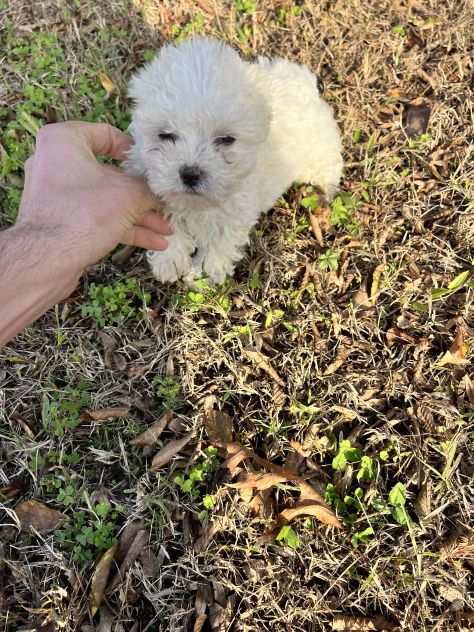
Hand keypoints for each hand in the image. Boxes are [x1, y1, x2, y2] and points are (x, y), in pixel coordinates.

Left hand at [17, 121, 170, 269]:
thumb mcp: (129, 194)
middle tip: (165, 203)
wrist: (47, 260)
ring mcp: (58, 195)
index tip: (152, 166)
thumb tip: (162, 189)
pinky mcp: (62, 222)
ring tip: (166, 229)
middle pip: (111, 174)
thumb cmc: (85, 213)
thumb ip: (149, 188)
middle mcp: (56, 164)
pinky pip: (98, 218)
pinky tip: (153, 242)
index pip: (106, 134)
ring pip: (107, 200)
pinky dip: (124, 227)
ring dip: (139, 216)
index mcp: (64, 141)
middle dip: (143, 195)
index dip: (134, 151)